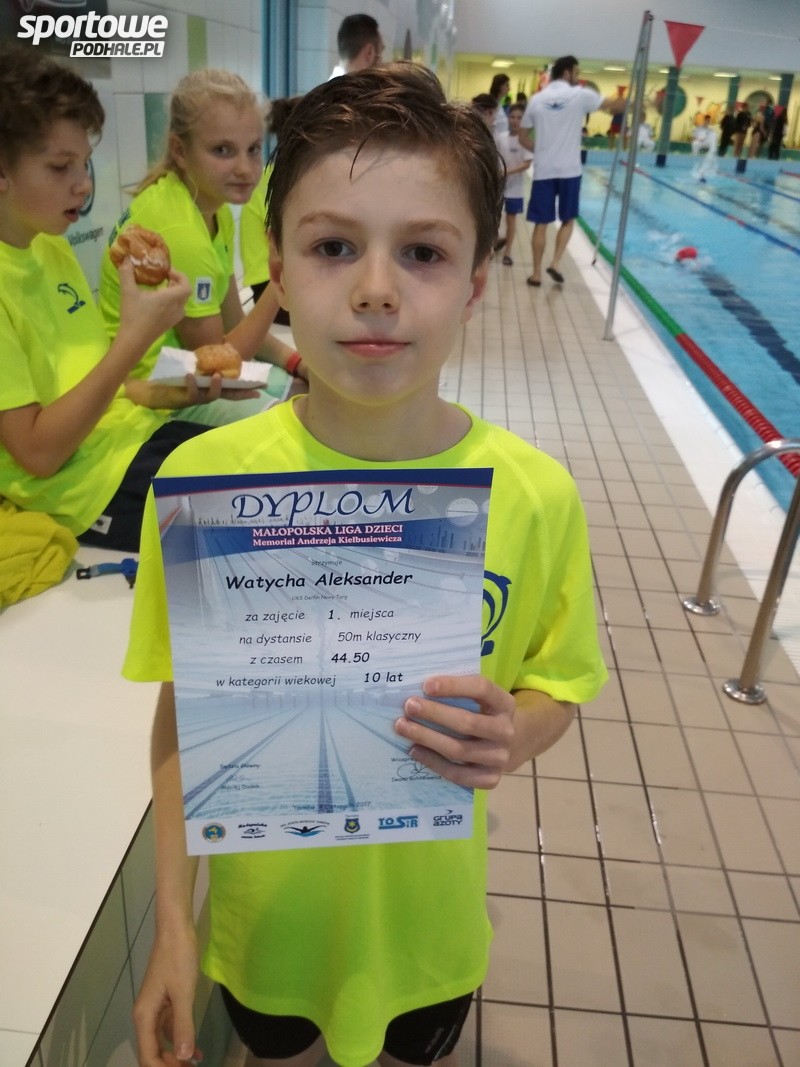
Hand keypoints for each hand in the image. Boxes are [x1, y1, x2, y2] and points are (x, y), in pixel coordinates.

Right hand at [117, 259, 190, 351]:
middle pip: (185, 292)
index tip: (167, 272)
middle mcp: (176, 308)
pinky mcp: (170, 324)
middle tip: (164, 277)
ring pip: (182, 301)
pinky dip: (173, 302)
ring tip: (162, 288)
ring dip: (175, 292)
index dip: (180, 275)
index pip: (186, 285)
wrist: (134, 340)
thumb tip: (127, 258)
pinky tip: (159, 302)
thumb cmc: (133, 315)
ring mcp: (175, 318)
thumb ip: (127, 273)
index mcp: (170, 298)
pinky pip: (178, 309)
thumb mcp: (128, 291)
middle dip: (177, 282)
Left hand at [124, 374, 258, 409]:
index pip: (232, 387)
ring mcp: (196, 398)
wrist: (149, 388)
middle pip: (229, 395)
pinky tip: (190, 376)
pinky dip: (192, 385)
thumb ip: (202, 362)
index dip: (247, 386)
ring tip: (218, 376)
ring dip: (217, 387)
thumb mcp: (190, 366)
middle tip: (255, 390)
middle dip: (243, 393)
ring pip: (212, 396)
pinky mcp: (184, 400)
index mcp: (210, 386)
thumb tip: (215, 347)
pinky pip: (191, 394)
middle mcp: (206, 394)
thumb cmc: (170, 377)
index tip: (262, 386)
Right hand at [133, 925, 200, 1065]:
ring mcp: (155, 1007)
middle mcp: (145, 1015)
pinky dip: (181, 1038)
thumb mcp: (184, 994)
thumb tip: (183, 1057)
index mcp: (144, 1016)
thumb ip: (183, 1027)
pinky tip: (196, 1048)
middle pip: (153, 1050)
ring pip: (162, 1040)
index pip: (147, 1055)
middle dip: (169, 1064)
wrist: (176, 930)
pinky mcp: (165, 1000)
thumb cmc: (178, 959)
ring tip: (196, 1064)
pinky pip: (170, 1026)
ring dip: (177, 1054)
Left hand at [394, 675, 515, 788]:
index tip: (426, 685)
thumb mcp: (479, 699)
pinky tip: (414, 750)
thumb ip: (457, 691)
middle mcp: (506, 731)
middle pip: (467, 723)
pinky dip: (433, 762)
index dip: (454, 686)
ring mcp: (500, 758)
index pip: (482, 689)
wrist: (506, 746)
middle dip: (434, 713)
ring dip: (427, 738)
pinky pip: (457, 774)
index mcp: (505, 704)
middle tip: (409, 706)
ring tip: (403, 727)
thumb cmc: (481, 714)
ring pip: (459, 750)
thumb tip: (418, 688)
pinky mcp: (490, 779)